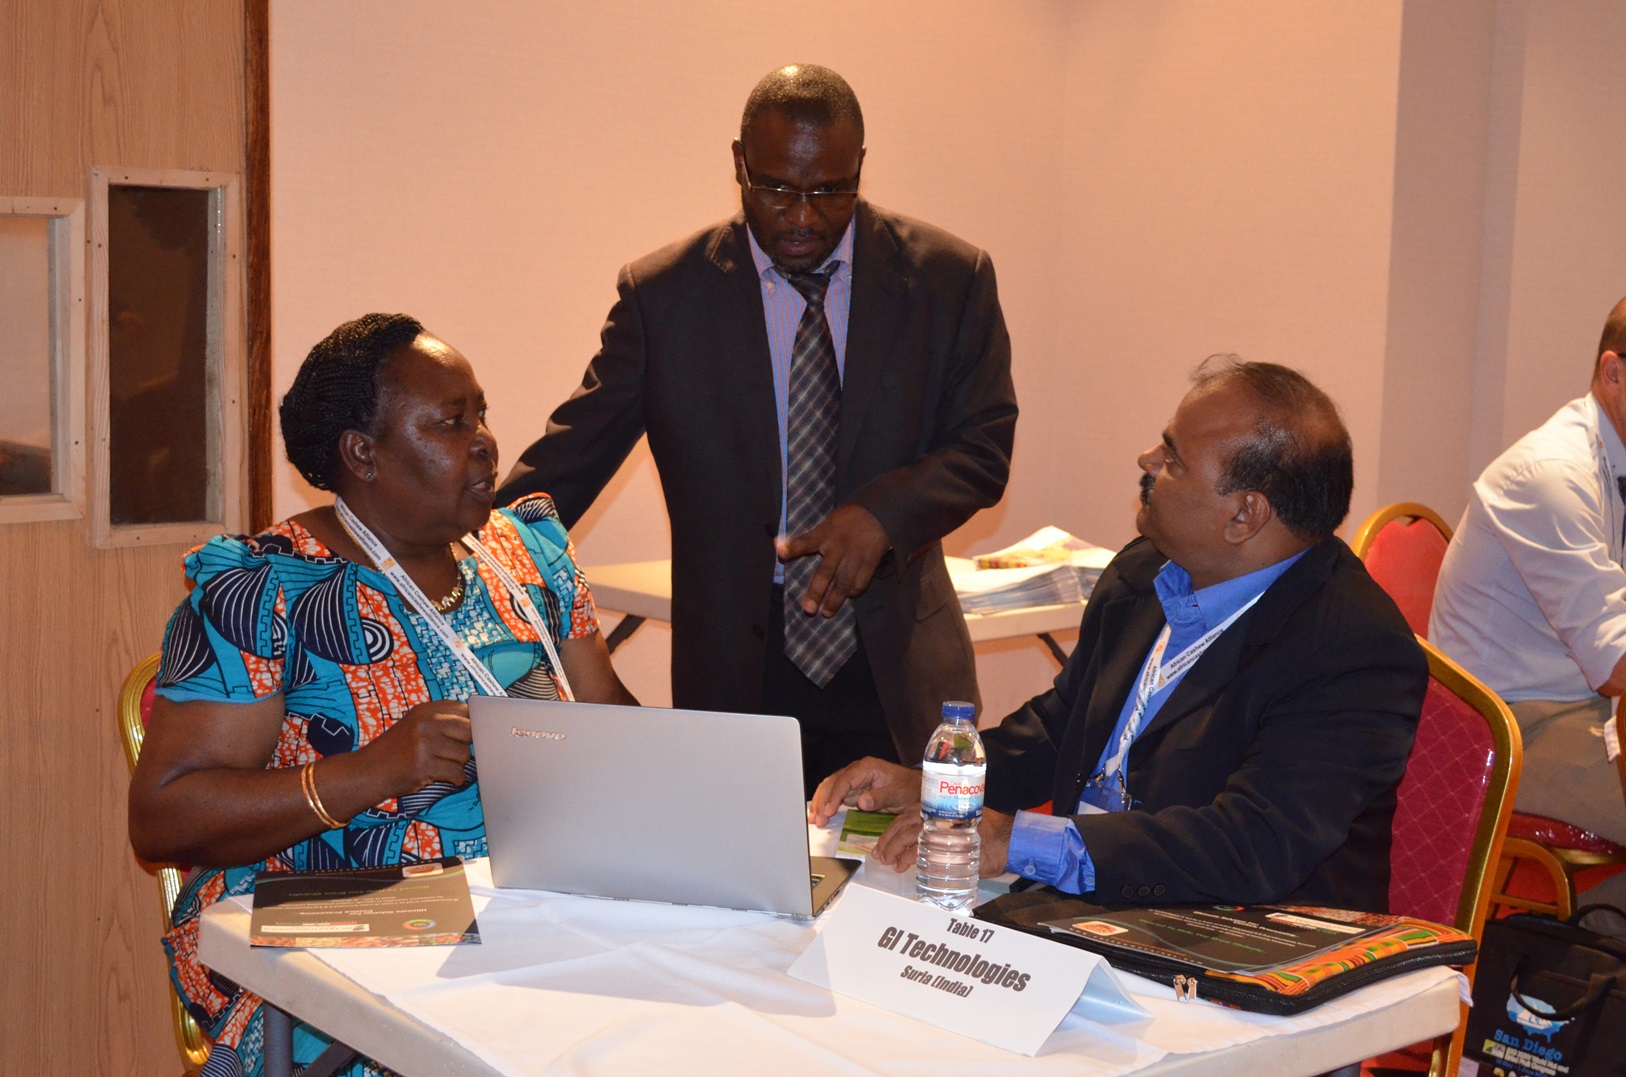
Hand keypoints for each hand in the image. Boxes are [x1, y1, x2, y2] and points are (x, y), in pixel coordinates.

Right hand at [367, 700, 472, 794]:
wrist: (368, 771)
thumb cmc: (396, 750)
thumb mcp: (415, 724)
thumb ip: (442, 720)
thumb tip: (479, 724)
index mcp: (426, 710)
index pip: (464, 710)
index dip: (471, 724)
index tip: (466, 735)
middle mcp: (426, 723)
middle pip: (469, 730)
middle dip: (466, 744)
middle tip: (454, 753)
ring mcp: (425, 744)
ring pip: (464, 754)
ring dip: (458, 764)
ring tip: (441, 765)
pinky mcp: (424, 766)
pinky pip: (456, 773)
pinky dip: (455, 779)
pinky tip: (445, 777)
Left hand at [776, 503, 890, 616]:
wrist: (879, 512)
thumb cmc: (848, 519)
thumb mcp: (829, 522)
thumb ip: (813, 537)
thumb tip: (781, 544)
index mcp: (825, 533)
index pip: (806, 541)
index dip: (792, 546)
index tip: (780, 551)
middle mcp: (839, 546)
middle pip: (825, 573)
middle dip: (816, 592)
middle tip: (808, 609)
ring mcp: (855, 555)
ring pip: (844, 583)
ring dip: (835, 600)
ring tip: (827, 613)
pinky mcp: (870, 562)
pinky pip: (861, 582)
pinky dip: (854, 591)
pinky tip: (849, 595)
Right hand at [808, 756, 920, 826]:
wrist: (916, 788)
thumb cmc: (909, 789)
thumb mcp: (898, 794)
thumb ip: (880, 797)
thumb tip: (861, 802)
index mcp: (867, 768)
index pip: (845, 780)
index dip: (835, 795)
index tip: (829, 811)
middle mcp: (857, 770)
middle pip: (833, 782)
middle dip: (823, 800)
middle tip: (818, 819)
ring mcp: (854, 779)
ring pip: (831, 787)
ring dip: (821, 802)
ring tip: (814, 819)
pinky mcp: (854, 789)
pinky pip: (836, 794)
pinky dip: (827, 804)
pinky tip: (821, 814)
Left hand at [869, 807, 1015, 875]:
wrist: (1008, 841)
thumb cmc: (987, 837)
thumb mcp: (959, 830)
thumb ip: (939, 834)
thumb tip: (919, 847)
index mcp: (939, 808)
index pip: (905, 816)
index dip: (891, 832)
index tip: (881, 846)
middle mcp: (939, 813)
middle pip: (903, 823)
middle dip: (888, 841)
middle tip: (880, 856)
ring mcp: (943, 825)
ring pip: (909, 833)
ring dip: (895, 849)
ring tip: (889, 862)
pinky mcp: (950, 840)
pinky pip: (922, 847)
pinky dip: (909, 857)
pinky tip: (903, 866)